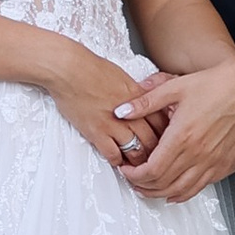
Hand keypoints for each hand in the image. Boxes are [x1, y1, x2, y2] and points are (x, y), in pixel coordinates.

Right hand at [41, 42, 153, 168]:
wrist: (69, 69)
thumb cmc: (90, 68)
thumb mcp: (122, 77)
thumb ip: (135, 93)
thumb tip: (141, 102)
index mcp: (139, 97)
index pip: (162, 122)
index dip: (166, 136)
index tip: (165, 142)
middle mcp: (131, 113)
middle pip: (153, 140)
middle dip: (155, 153)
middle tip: (154, 160)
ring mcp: (114, 124)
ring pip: (136, 151)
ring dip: (138, 161)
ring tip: (138, 165)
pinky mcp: (97, 132)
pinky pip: (113, 154)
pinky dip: (117, 162)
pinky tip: (117, 161)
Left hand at [114, 59, 234, 203]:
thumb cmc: (211, 85)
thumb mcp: (173, 88)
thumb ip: (145, 102)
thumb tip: (121, 111)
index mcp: (182, 135)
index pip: (151, 169)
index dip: (134, 174)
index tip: (126, 169)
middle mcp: (197, 153)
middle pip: (163, 183)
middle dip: (142, 185)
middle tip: (131, 179)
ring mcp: (210, 161)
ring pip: (180, 190)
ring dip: (159, 193)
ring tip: (146, 188)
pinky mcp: (221, 164)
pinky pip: (199, 188)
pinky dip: (182, 195)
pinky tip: (172, 193)